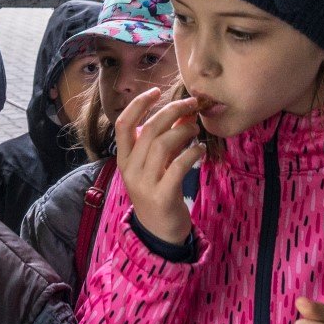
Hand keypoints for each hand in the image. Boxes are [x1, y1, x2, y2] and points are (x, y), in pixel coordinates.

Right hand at [114, 87, 203, 245]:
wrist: (159, 233)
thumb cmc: (158, 192)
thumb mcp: (155, 165)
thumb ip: (164, 140)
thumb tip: (183, 111)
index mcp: (124, 159)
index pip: (123, 124)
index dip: (137, 104)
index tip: (156, 90)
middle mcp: (130, 170)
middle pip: (149, 130)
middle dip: (172, 111)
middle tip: (191, 105)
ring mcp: (144, 184)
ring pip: (163, 145)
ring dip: (183, 131)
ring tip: (196, 130)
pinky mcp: (162, 196)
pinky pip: (178, 167)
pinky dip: (192, 153)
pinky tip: (200, 151)